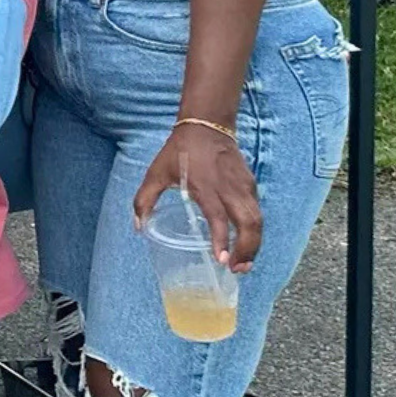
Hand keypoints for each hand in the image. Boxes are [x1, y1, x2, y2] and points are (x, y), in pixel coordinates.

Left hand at [134, 124, 263, 270]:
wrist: (206, 126)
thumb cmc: (179, 151)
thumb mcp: (155, 173)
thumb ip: (144, 200)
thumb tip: (138, 226)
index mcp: (206, 187)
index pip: (219, 218)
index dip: (222, 241)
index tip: (220, 260)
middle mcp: (229, 189)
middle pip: (248, 225)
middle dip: (247, 250)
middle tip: (236, 270)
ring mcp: (243, 187)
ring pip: (257, 220)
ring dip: (254, 245)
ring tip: (243, 264)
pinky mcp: (251, 185)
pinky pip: (257, 212)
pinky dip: (254, 231)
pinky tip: (245, 244)